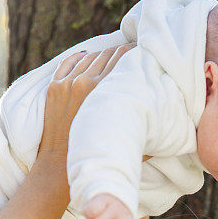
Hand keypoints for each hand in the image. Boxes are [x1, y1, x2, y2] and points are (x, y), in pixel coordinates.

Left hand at [37, 44, 134, 176]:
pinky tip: (85, 56)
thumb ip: (145, 126)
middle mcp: (85, 82)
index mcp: (105, 91)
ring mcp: (67, 83)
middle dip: (119, 51)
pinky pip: (67, 63)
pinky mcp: (54, 88)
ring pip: (88, 57)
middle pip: (106, 55)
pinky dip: (78, 58)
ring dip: (100, 54)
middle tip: (129, 50)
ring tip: (110, 54)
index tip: (142, 51)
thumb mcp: (127, 140)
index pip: (123, 59)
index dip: (134, 52)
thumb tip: (164, 119)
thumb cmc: (98, 158)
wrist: (60, 168)